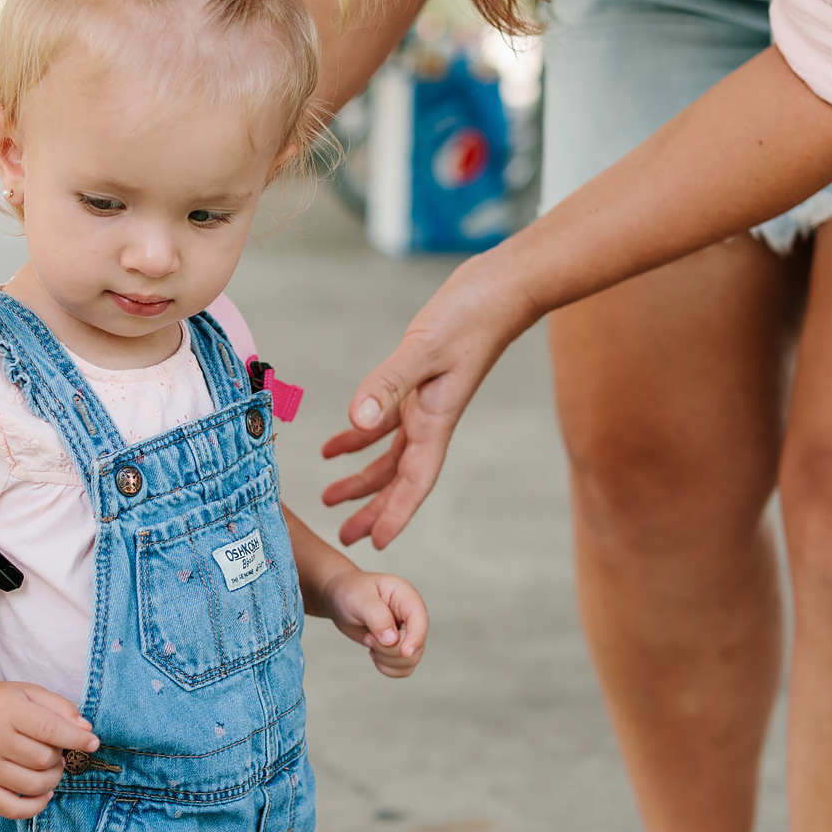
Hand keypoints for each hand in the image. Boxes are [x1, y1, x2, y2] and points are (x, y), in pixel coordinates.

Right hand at [0, 680, 99, 819]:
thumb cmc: (4, 703)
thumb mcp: (32, 693)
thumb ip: (62, 708)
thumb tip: (87, 731)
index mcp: (6, 711)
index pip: (49, 730)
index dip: (77, 739)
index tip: (93, 743)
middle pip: (44, 760)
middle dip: (60, 756)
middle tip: (55, 748)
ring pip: (34, 785)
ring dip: (53, 779)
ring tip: (50, 766)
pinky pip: (13, 810)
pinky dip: (35, 806)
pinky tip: (44, 793)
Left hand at [320, 252, 525, 547]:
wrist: (499, 289)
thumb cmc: (471, 316)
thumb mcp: (424, 349)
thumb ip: (388, 384)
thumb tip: (357, 419)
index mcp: (435, 420)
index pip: (415, 480)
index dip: (396, 514)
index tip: (377, 543)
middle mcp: (430, 420)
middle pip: (399, 479)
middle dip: (374, 508)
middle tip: (346, 536)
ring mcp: (425, 405)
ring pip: (390, 456)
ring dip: (362, 478)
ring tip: (332, 497)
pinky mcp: (418, 385)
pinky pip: (385, 423)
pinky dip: (359, 437)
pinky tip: (336, 445)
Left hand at [320, 569, 428, 677]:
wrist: (340, 598)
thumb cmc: (350, 592)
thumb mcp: (359, 599)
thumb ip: (377, 617)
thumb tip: (392, 640)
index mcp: (406, 597)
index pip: (420, 620)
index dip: (415, 639)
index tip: (404, 653)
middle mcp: (410, 616)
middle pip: (416, 645)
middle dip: (389, 650)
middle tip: (368, 637)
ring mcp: (406, 633)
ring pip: (410, 660)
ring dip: (387, 659)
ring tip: (369, 641)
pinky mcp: (399, 647)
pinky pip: (403, 668)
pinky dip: (387, 667)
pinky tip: (373, 653)